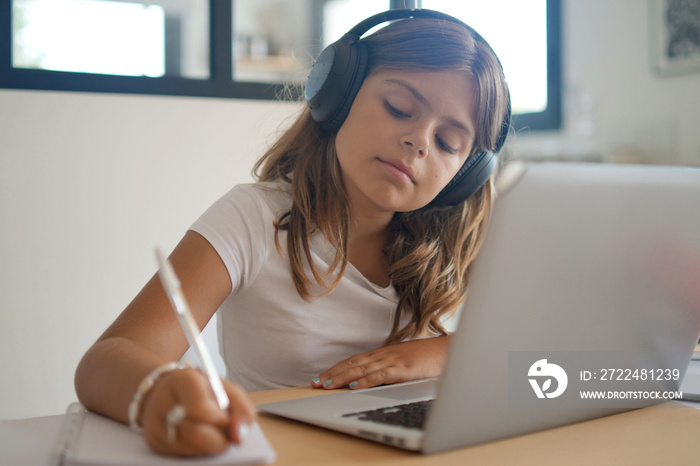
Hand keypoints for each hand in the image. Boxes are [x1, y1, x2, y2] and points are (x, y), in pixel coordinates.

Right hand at [138, 368, 255, 456]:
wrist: (167, 390)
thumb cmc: (203, 390)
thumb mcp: (227, 390)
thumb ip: (242, 409)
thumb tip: (240, 437)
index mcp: (182, 381)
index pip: (200, 409)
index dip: (220, 420)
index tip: (229, 421)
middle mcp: (163, 403)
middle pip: (194, 434)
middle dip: (218, 439)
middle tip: (227, 435)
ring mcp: (154, 425)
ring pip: (189, 448)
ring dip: (209, 446)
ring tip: (213, 432)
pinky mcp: (153, 442)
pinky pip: (182, 455)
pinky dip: (198, 450)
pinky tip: (201, 439)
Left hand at [311, 336, 449, 389]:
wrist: (446, 351)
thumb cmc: (426, 357)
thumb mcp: (402, 362)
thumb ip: (388, 368)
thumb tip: (372, 378)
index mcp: (382, 354)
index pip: (353, 361)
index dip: (335, 369)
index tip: (320, 377)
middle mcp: (383, 355)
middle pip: (352, 365)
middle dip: (332, 374)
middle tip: (314, 383)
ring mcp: (392, 361)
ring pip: (361, 370)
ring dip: (341, 378)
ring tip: (326, 385)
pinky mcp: (402, 369)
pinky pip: (380, 375)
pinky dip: (365, 381)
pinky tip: (353, 387)